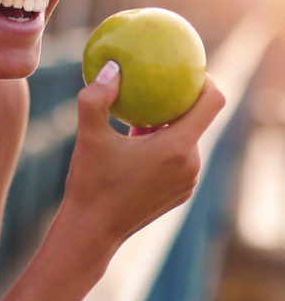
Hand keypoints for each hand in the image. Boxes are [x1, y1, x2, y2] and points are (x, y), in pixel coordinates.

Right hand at [60, 67, 225, 251]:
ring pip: (187, 141)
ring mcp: (188, 182)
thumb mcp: (88, 136)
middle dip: (177, 104)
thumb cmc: (90, 184)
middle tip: (152, 90)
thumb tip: (112, 68)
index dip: (204, 80)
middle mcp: (190, 164)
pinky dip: (165, 149)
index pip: (212, 101)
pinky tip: (137, 148)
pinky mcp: (180, 194)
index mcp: (176, 147)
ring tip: (139, 120)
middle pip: (197, 121)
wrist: (92, 232)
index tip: (185, 71)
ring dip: (168, 128)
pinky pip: (180, 161)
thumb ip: (97, 97)